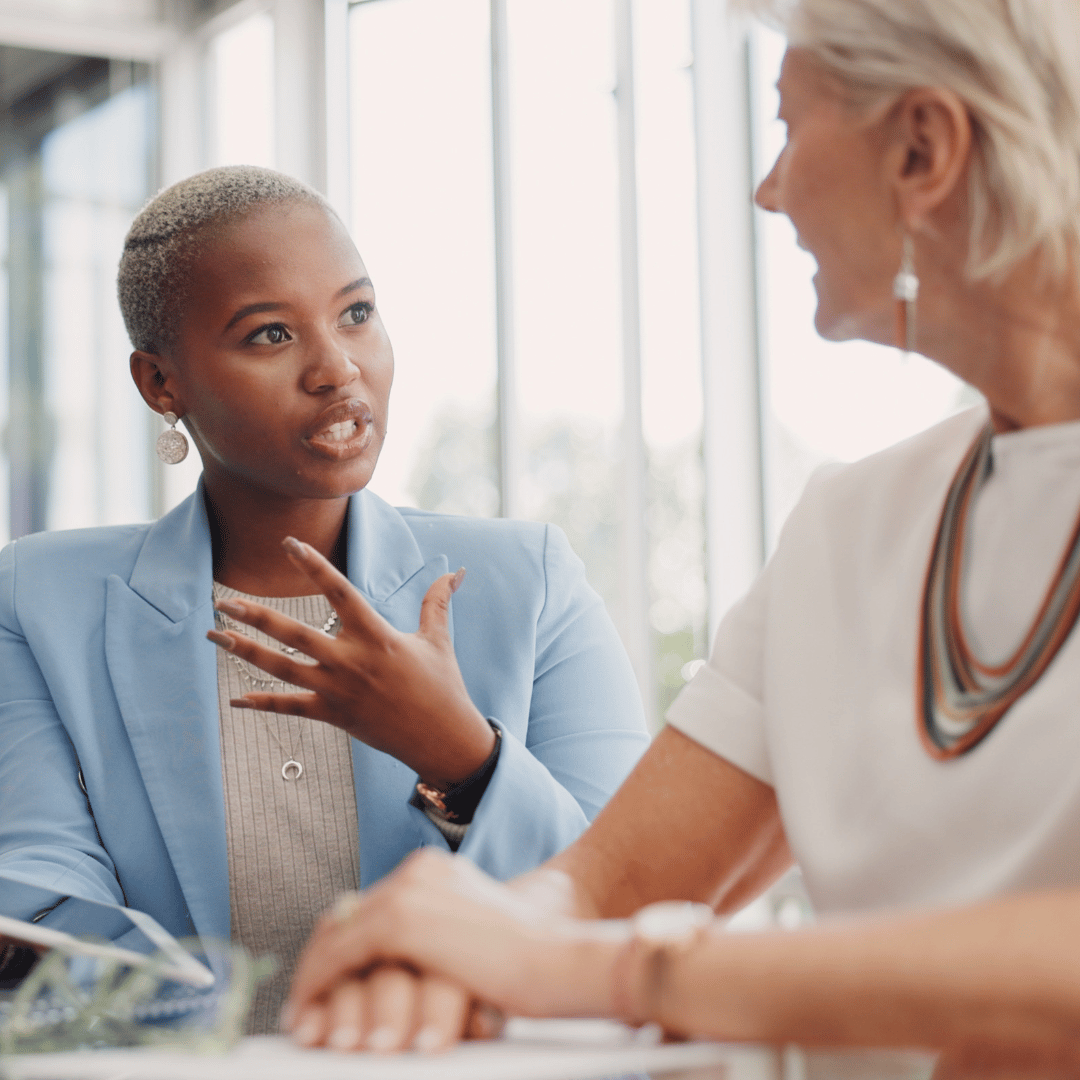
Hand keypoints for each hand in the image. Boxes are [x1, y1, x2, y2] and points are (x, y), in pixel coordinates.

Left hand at [206, 538, 495, 785]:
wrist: (443, 739)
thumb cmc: (443, 685)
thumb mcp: (438, 639)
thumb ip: (437, 602)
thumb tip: (457, 571)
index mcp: (377, 635)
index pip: (339, 592)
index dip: (313, 566)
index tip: (288, 543)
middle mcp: (351, 661)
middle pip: (295, 634)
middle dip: (256, 617)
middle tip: (223, 601)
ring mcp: (339, 691)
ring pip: (282, 669)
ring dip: (246, 652)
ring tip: (216, 637)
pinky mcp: (334, 715)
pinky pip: (291, 708)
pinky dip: (263, 703)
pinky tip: (235, 698)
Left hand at [283, 849, 627, 1050]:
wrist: (560, 960)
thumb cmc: (530, 963)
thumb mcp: (470, 946)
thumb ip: (433, 947)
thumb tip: (394, 977)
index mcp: (435, 873)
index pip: (367, 908)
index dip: (338, 948)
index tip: (322, 988)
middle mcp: (417, 872)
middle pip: (344, 917)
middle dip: (318, 968)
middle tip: (301, 1011)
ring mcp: (407, 891)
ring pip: (335, 937)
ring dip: (314, 984)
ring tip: (304, 1024)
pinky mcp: (402, 920)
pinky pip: (337, 955)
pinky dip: (316, 989)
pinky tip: (311, 1019)